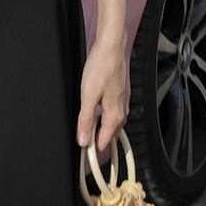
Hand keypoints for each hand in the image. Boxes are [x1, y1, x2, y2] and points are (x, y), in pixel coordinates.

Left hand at [76, 35, 129, 152]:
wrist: (111, 49)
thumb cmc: (100, 69)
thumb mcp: (88, 96)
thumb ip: (85, 120)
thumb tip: (83, 140)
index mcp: (115, 114)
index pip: (106, 140)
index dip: (95, 149)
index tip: (86, 157)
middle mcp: (122, 110)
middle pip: (112, 133)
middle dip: (100, 141)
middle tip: (87, 148)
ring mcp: (122, 101)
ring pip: (114, 123)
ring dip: (103, 130)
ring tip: (91, 135)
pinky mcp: (119, 93)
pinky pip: (114, 113)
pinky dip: (106, 119)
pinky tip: (99, 115)